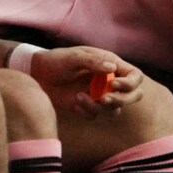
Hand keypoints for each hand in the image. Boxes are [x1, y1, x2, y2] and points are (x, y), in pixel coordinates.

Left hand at [30, 46, 144, 118]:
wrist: (37, 74)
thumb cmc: (57, 60)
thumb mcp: (74, 57)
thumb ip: (93, 61)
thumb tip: (112, 68)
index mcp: (111, 65)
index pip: (135, 76)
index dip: (130, 82)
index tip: (114, 85)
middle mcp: (109, 81)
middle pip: (134, 95)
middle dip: (123, 100)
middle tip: (104, 99)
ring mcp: (100, 94)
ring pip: (115, 109)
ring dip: (101, 107)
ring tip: (80, 97)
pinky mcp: (88, 106)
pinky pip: (96, 114)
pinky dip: (87, 110)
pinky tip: (74, 101)